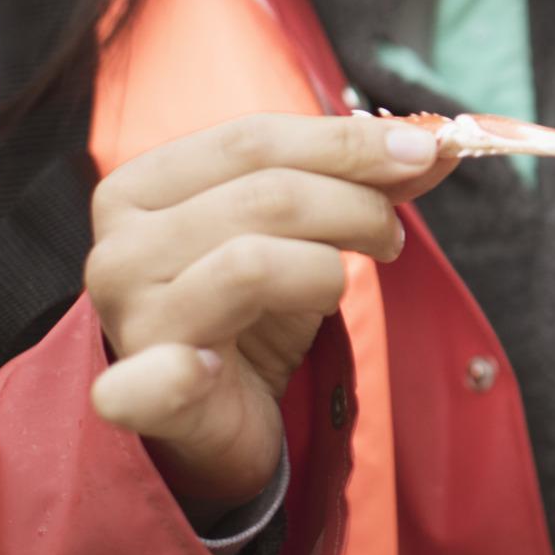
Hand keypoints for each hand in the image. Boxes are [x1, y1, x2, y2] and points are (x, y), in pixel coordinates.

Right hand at [84, 113, 452, 520]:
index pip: (254, 139)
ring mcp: (127, 320)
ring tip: (345, 285)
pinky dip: (185, 372)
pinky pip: (164, 374)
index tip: (424, 150)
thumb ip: (361, 180)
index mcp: (141, 187)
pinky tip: (208, 369)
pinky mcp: (139, 396)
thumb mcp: (306, 229)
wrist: (208, 415)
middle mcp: (119, 246)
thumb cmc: (251, 307)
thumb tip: (435, 142)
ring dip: (327, 271)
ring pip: (253, 263)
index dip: (347, 141)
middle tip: (392, 235)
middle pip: (265, 194)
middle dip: (355, 204)